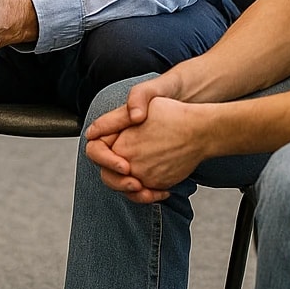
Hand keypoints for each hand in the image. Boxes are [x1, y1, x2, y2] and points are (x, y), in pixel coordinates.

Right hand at [83, 77, 192, 203]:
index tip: (124, 165)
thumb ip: (138, 98)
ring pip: (121, 184)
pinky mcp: (146, 173)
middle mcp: (119, 147)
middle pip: (105, 171)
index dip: (104, 158)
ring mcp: (132, 161)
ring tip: (150, 191)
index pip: (95, 147)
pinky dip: (148, 195)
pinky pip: (139, 190)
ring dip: (133, 192)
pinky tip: (163, 192)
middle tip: (136, 183)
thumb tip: (134, 116)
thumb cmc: (167, 101)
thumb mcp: (151, 93)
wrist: (194, 121)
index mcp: (113, 130)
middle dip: (118, 181)